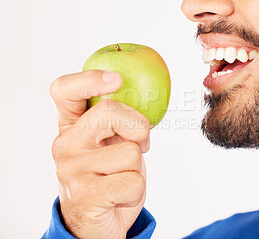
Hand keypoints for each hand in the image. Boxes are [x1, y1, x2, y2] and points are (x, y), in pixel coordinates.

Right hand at [49, 70, 150, 238]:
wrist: (96, 223)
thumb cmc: (110, 178)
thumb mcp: (110, 145)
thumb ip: (118, 122)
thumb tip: (150, 96)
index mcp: (70, 127)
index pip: (64, 90)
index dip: (89, 78)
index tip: (117, 79)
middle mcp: (64, 144)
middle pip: (109, 112)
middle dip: (138, 127)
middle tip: (140, 144)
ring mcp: (71, 169)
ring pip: (130, 152)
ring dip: (137, 168)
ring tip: (121, 179)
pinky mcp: (85, 194)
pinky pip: (134, 181)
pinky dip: (137, 191)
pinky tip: (120, 197)